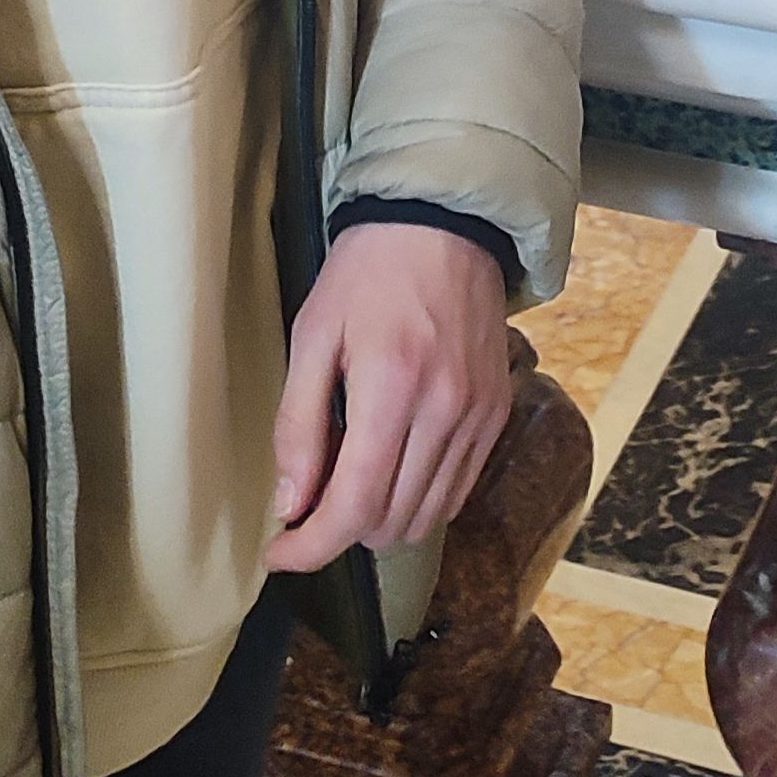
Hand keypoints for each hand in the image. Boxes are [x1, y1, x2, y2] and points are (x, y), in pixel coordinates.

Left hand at [263, 226, 512, 572]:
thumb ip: (299, 425)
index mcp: (391, 385)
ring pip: (427, 518)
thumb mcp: (313, 333)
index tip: (278, 554)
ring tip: (352, 478)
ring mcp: (479, 415)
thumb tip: (291, 506)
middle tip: (311, 497)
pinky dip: (420, 500)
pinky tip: (394, 468)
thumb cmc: (368, 271)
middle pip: (390, 522)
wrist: (446, 222)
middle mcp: (445, 409)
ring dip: (380, 521)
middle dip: (340, 530)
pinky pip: (458, 491)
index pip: (355, 504)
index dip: (311, 547)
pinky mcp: (497, 414)